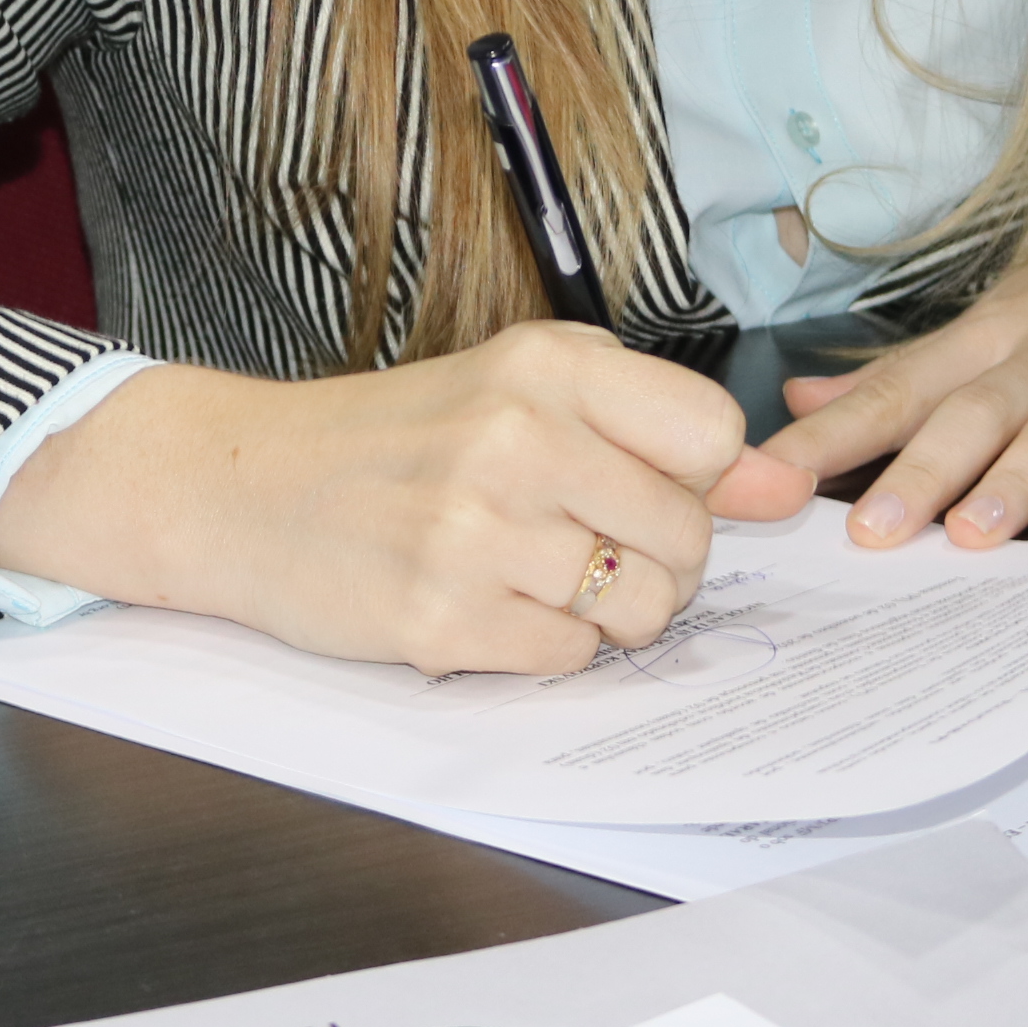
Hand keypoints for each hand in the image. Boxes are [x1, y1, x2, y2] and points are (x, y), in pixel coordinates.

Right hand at [0, 321, 815, 676]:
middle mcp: (516, 440)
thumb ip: (653, 427)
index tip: (648, 482)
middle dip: (659, 558)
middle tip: (586, 541)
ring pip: (641, 609)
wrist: (245, 486)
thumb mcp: (523, 390)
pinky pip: (569, 659)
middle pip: (688, 536)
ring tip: (537, 576)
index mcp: (545, 367)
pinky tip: (494, 608)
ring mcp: (475, 534)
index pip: (712, 435)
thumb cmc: (399, 438)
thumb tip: (782, 486)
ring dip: (608, 611)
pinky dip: (547, 648)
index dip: (697, 476)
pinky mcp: (440, 619)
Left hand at [762, 195, 1027, 548]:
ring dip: (1020, 478)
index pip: (896, 390)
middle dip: (919, 471)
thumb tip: (800, 401)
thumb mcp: (997, 316)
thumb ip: (901, 373)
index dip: (829, 436)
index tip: (766, 480)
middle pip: (974, 413)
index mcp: (992, 339)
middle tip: (867, 534)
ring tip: (976, 532)